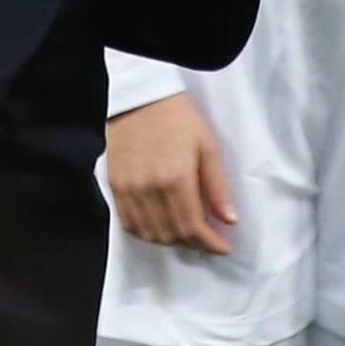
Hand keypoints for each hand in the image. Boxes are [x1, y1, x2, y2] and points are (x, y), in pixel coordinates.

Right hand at [103, 94, 235, 254]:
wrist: (139, 98)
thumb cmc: (179, 118)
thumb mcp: (207, 145)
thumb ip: (217, 186)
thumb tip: (229, 220)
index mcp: (176, 178)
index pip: (193, 226)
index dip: (210, 243)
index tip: (223, 247)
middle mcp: (150, 189)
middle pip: (172, 234)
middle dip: (193, 242)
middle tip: (207, 238)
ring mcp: (128, 190)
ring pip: (150, 234)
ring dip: (170, 239)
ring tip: (185, 232)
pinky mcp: (114, 186)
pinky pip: (129, 224)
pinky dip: (146, 232)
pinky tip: (159, 226)